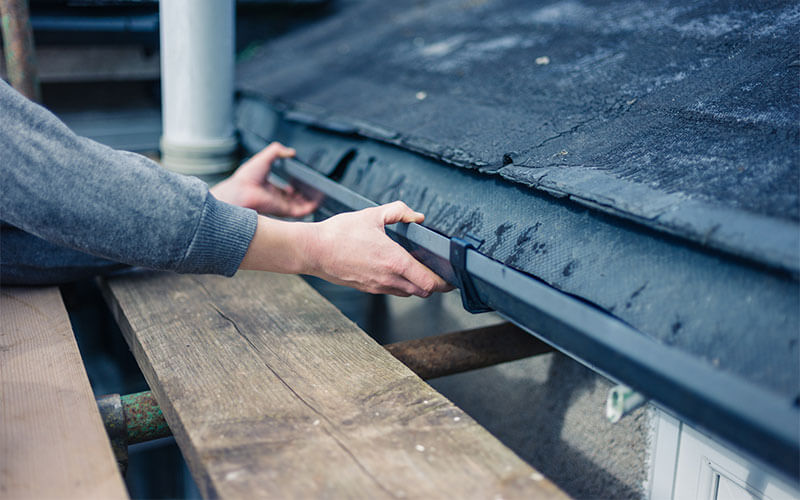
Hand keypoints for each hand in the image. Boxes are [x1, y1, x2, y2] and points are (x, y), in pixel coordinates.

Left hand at [210, 142, 318, 217]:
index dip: (297, 186)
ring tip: (322, 193)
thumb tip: (290, 151)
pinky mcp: (285, 211)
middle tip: (317, 188)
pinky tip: (319, 199)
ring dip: (312, 200)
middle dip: (307, 194)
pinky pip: (303, 211)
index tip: (306, 181)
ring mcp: (282, 205)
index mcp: (271, 189)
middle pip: (296, 199)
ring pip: (302, 205)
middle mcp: (277, 199)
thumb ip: (277, 151)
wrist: (241, 191)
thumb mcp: (264, 157)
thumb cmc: (246, 177)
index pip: (287, 190)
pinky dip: (312, 206)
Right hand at [306, 201, 453, 296]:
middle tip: (439, 271)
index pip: (429, 282)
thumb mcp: (372, 215)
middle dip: (434, 283)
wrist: (313, 250)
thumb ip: (399, 212)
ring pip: (408, 293)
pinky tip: (396, 270)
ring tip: (418, 269)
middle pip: (423, 291)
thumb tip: (417, 216)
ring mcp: (377, 286)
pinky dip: (401, 284)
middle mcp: (388, 278)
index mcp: (394, 260)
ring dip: (417, 285)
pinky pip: (392, 291)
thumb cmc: (339, 233)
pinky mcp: (367, 289)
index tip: (451, 276)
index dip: (444, 282)